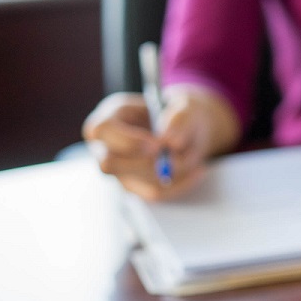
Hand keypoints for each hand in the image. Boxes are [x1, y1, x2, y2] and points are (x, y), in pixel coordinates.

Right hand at [82, 88, 230, 199]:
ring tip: (192, 155)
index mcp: (112, 117)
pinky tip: (198, 170)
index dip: (128, 141)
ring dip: (171, 172)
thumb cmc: (179, 114)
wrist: (189, 130)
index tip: (158, 145)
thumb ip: (180, 118)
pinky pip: (154, 193)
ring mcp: (119, 170)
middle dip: (146, 163)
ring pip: (136, 181)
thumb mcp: (187, 107)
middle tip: (177, 156)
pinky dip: (180, 184)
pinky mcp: (135, 187)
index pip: (102, 130)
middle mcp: (107, 146)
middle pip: (108, 164)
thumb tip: (171, 142)